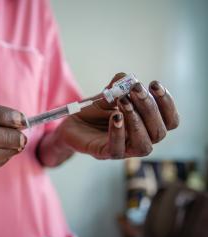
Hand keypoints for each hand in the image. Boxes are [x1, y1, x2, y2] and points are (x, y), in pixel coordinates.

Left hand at [57, 73, 178, 158]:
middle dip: (150, 108)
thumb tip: (126, 78)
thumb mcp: (108, 94)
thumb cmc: (95, 110)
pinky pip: (117, 149)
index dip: (167, 103)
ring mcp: (123, 149)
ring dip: (136, 122)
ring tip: (124, 102)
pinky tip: (114, 117)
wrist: (71, 123)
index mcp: (146, 125)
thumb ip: (119, 86)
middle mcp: (139, 139)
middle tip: (136, 89)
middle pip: (159, 132)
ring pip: (144, 146)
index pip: (170, 121)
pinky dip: (118, 132)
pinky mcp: (104, 153)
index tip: (154, 84)